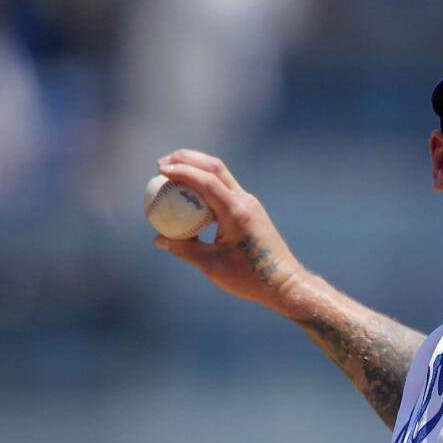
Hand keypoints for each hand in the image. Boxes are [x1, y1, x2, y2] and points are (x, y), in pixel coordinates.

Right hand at [153, 149, 305, 314]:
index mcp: (236, 212)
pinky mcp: (250, 210)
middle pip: (214, 168)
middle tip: (161, 164)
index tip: (159, 171)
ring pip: (221, 175)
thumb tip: (157, 239)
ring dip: (196, 169)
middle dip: (187, 159)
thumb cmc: (250, 277)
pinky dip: (204, 185)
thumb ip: (183, 249)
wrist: (284, 283)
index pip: (206, 180)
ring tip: (170, 173)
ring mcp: (249, 204)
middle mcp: (245, 202)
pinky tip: (188, 194)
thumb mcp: (212, 265)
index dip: (181, 171)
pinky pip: (224, 190)